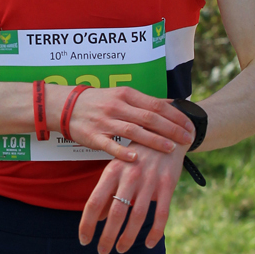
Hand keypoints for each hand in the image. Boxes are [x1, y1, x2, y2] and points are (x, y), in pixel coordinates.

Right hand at [46, 85, 194, 162]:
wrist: (65, 106)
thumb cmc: (97, 101)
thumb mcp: (121, 95)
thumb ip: (144, 102)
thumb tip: (171, 104)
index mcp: (126, 94)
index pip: (156, 104)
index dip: (175, 115)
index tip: (189, 125)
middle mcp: (117, 106)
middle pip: (149, 118)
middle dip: (171, 129)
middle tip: (187, 138)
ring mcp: (105, 122)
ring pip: (133, 131)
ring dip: (153, 140)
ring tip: (170, 149)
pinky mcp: (93, 136)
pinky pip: (110, 145)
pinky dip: (124, 152)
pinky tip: (137, 158)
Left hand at [78, 140, 188, 253]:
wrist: (166, 133)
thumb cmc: (136, 154)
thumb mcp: (118, 167)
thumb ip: (108, 191)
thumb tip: (95, 218)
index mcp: (113, 170)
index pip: (95, 201)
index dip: (87, 223)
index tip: (84, 240)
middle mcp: (130, 175)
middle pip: (116, 212)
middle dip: (107, 236)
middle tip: (102, 252)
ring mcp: (149, 179)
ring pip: (138, 216)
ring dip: (128, 237)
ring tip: (121, 249)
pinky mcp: (167, 184)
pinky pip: (162, 213)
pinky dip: (155, 232)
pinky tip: (149, 244)